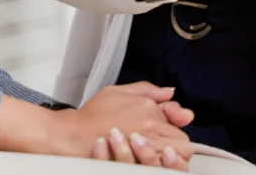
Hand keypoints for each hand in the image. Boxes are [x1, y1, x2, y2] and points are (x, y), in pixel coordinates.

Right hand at [53, 82, 193, 163]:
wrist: (73, 136)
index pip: (179, 116)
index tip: (172, 123)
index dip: (177, 121)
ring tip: (160, 156)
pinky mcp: (137, 162)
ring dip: (172, 157)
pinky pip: (161, 167)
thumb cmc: (92, 115)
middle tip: (164, 144)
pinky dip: (161, 166)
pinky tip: (152, 164)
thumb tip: (170, 92)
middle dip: (177, 142)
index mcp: (147, 107)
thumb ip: (147, 89)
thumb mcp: (118, 91)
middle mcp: (149, 126)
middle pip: (182, 140)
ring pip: (176, 156)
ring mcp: (145, 146)